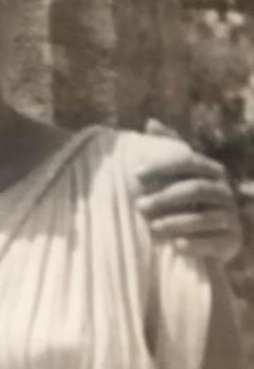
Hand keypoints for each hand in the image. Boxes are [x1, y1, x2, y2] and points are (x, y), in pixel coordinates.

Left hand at [135, 121, 241, 262]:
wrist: (213, 232)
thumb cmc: (189, 196)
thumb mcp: (180, 171)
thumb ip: (169, 146)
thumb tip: (150, 122)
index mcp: (212, 170)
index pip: (189, 162)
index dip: (163, 166)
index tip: (136, 174)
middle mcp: (224, 191)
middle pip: (195, 190)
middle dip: (165, 197)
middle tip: (138, 205)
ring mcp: (230, 216)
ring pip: (205, 217)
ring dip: (177, 222)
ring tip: (152, 228)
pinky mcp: (231, 240)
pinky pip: (215, 241)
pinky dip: (196, 244)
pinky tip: (177, 246)